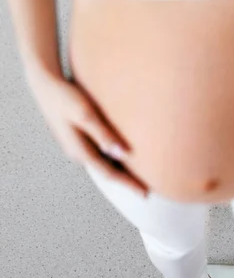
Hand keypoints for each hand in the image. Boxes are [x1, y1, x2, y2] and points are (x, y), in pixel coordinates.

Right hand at [25, 68, 148, 195]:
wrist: (44, 84)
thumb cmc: (65, 96)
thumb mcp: (85, 114)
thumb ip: (103, 134)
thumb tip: (122, 154)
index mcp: (80, 151)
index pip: (110, 174)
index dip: (128, 184)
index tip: (144, 194)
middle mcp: (78, 153)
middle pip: (106, 173)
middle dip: (125, 182)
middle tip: (145, 190)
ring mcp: (77, 146)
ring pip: (103, 164)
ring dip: (119, 171)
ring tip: (137, 177)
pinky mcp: (78, 138)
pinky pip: (99, 154)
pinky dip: (112, 159)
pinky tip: (121, 157)